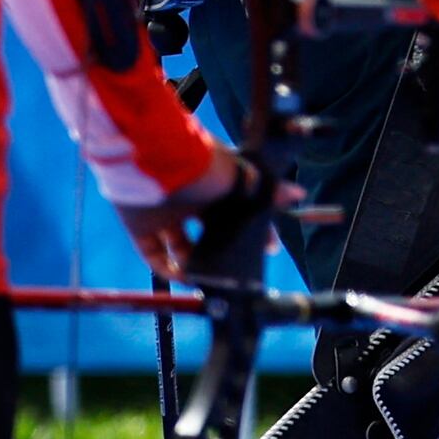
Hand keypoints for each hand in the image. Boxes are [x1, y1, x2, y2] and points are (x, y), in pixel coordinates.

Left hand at [109, 147, 256, 280]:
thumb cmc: (201, 165)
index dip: (251, 229)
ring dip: (193, 262)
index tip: (267, 248)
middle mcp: (189, 198)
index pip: (237, 211)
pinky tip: (183, 277)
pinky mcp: (140, 225)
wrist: (155, 160)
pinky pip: (152, 252)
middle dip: (222, 251)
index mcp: (212, 184)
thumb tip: (298, 194)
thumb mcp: (240, 177)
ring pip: (179, 244)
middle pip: (208, 231)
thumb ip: (266, 190)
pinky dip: (165, 267)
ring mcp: (164, 213)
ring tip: (208, 278)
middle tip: (236, 270)